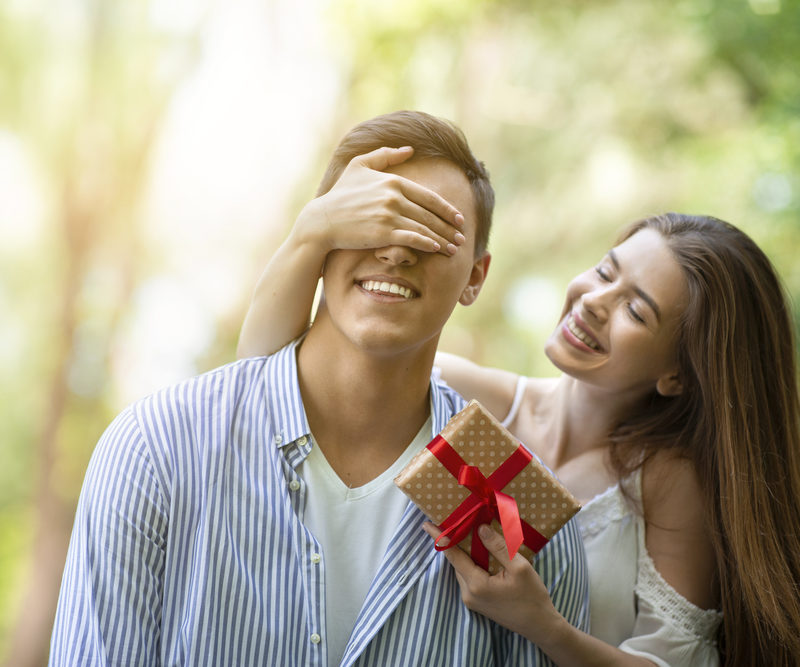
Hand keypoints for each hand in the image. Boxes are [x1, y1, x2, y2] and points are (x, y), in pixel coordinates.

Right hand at [294, 146, 465, 255]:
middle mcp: (394, 196)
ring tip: (454, 249)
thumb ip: (385, 156)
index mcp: (393, 181)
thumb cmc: (341, 195)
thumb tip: (409, 149)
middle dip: (450, 228)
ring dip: (443, 239)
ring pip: (425, 228)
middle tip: (462, 237)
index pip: (429, 197)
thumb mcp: (359, 166)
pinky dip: (428, 244)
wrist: (322, 221)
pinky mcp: (383, 233)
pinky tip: (436, 249)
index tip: (459, 219)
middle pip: (430, 214)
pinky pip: (413, 239)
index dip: (447, 209)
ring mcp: (389, 215)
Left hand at [422, 522, 562, 644]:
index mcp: (476, 584)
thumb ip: (498, 547)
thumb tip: (480, 528)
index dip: (440, 538)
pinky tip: (483, 553)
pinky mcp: (477, 602)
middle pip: (457, 561)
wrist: (540, 626)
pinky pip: (469, 576)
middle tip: (457, 521)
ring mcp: (471, 600)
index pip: (453, 555)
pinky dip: (472, 563)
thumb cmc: (532, 597)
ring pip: (463, 569)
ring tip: (472, 534)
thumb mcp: (519, 567)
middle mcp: (469, 593)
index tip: (427, 524)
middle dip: (455, 542)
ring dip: (466, 553)